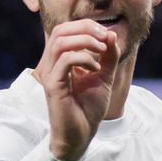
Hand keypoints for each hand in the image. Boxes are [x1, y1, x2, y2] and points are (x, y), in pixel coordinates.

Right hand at [33, 20, 119, 160]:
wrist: (82, 134)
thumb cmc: (89, 108)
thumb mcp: (104, 76)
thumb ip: (108, 56)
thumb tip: (111, 34)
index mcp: (61, 60)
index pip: (66, 30)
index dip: (87, 26)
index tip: (107, 36)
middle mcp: (52, 64)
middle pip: (60, 31)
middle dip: (85, 28)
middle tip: (104, 38)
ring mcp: (51, 74)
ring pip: (60, 42)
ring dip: (85, 41)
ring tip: (102, 52)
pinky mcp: (53, 85)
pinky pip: (64, 61)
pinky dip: (84, 58)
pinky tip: (96, 69)